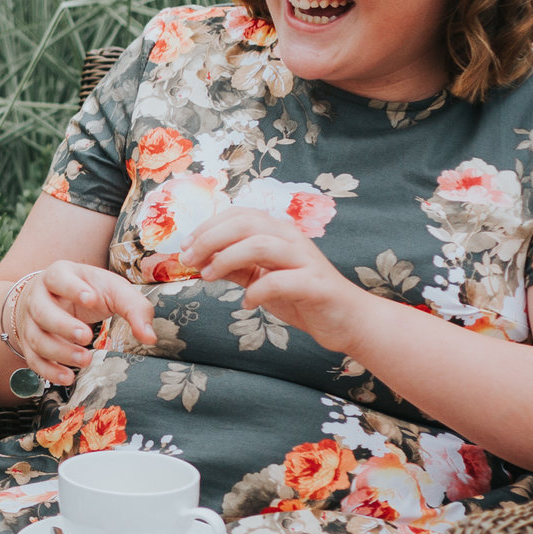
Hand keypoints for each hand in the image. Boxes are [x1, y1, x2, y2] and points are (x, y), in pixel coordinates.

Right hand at [12, 261, 159, 386]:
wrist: (53, 299)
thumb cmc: (88, 292)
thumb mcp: (112, 290)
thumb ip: (134, 308)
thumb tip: (150, 338)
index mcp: (58, 275)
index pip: (59, 278)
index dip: (73, 289)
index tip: (92, 299)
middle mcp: (38, 297)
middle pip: (42, 311)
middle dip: (63, 326)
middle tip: (87, 337)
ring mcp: (29, 322)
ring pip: (36, 338)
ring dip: (59, 352)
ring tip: (85, 360)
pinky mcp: (29, 344)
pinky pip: (33, 359)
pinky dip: (49, 371)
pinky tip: (68, 377)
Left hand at [182, 209, 363, 349]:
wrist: (347, 319)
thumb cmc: (302, 296)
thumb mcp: (261, 278)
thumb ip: (236, 266)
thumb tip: (201, 260)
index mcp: (279, 232)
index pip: (239, 214)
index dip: (208, 226)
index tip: (185, 246)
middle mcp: (292, 239)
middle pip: (246, 224)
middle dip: (210, 239)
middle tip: (189, 259)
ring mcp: (305, 260)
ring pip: (260, 245)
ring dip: (227, 259)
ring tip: (210, 277)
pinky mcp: (315, 285)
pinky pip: (279, 281)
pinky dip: (257, 291)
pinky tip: (247, 303)